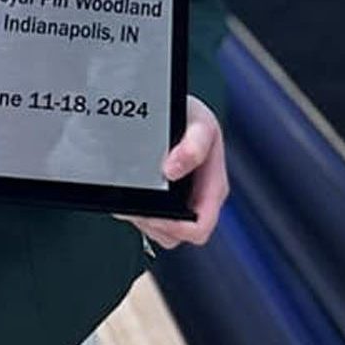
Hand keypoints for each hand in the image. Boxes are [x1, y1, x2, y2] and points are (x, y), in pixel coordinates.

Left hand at [120, 95, 226, 250]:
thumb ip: (194, 146)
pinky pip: (149, 222)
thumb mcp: (200, 124)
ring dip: (143, 220)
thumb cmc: (191, 117)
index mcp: (214, 188)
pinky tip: (130, 195)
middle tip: (138, 207)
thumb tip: (174, 169)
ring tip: (132, 200)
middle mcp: (200, 200)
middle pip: (178, 235)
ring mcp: (182, 203)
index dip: (177, 226)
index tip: (157, 211)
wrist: (173, 109)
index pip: (200, 227)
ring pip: (161, 232)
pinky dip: (136, 212)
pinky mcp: (164, 202)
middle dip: (155, 224)